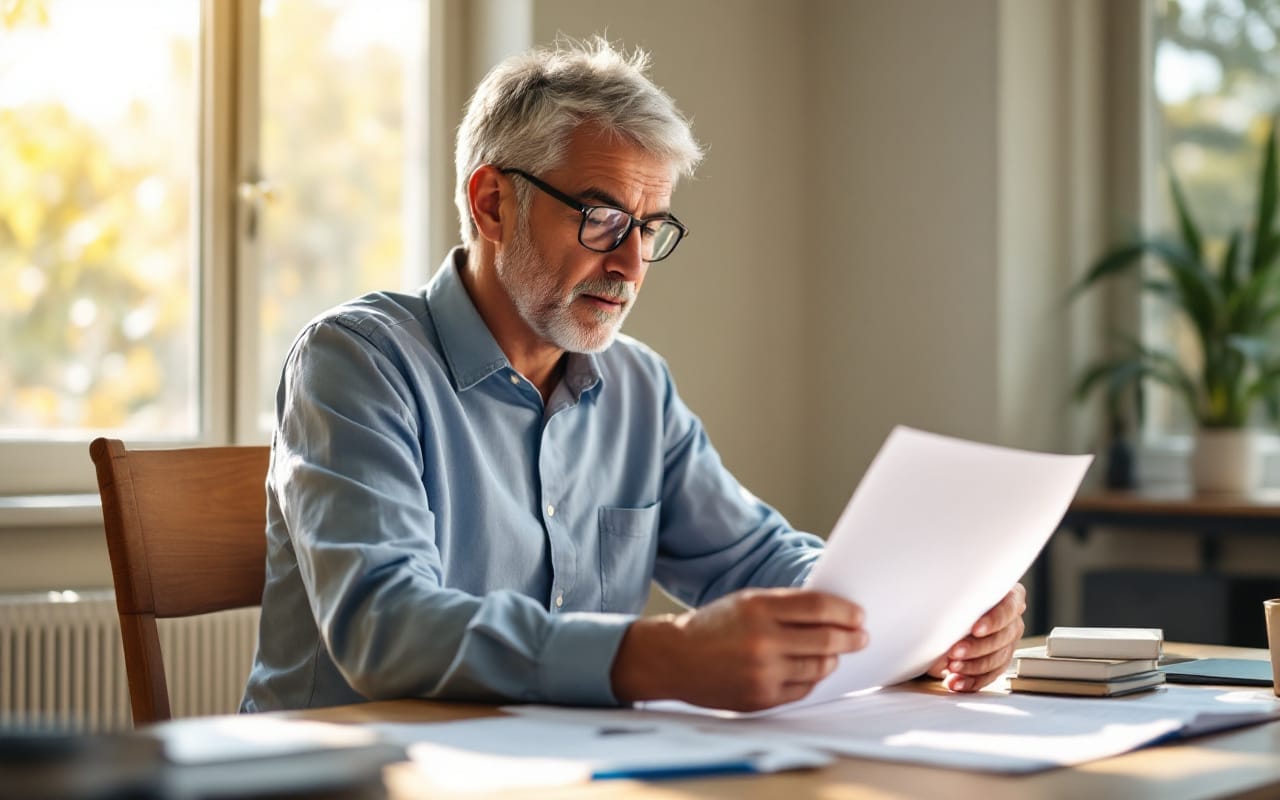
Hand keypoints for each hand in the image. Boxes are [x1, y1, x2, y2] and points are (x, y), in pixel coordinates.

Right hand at [611, 588, 867, 711]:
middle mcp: (762, 640)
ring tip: (834, 653)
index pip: (819, 607)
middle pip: (826, 639)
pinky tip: (810, 670)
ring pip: (818, 667)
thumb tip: (833, 614)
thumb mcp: (746, 602)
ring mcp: (763, 673)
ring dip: (832, 659)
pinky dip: (811, 678)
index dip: (845, 611)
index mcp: (758, 608)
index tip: (858, 615)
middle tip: (861, 636)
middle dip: (851, 638)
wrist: (676, 659)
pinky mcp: (761, 698)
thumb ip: (786, 606)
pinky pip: (802, 690)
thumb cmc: (714, 626)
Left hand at [927, 583, 1025, 691]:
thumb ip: (956, 605)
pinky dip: (971, 681)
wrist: (953, 615)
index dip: (993, 620)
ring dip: (972, 666)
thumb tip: (943, 628)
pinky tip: (956, 682)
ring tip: (952, 668)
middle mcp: (1012, 621)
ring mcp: (1008, 643)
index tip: (975, 629)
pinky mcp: (999, 663)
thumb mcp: (955, 596)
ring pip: (997, 659)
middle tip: (955, 652)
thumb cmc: (956, 599)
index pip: (1008, 608)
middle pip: (1003, 637)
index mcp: (1009, 597)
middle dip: (977, 647)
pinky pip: (989, 676)